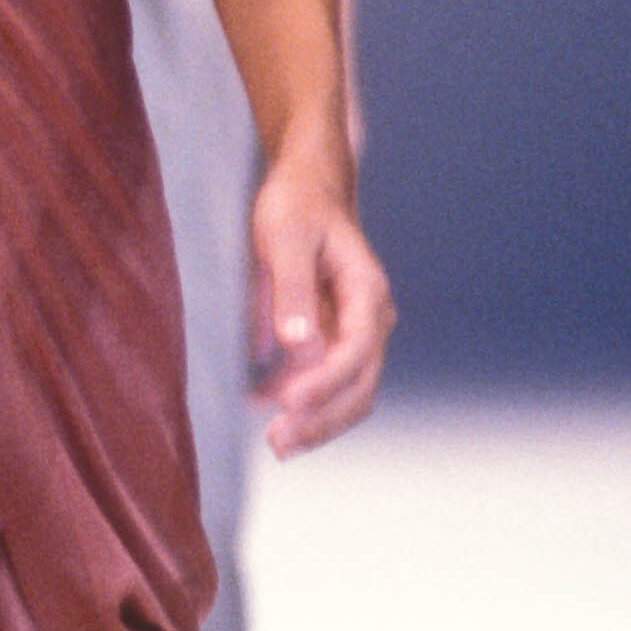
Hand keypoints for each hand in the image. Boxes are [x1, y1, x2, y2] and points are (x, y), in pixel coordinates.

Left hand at [249, 154, 394, 457]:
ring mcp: (354, 332)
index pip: (356, 350)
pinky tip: (260, 408)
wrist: (306, 188)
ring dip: (317, 421)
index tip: (288, 403)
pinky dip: (301, 403)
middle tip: (279, 442)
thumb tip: (294, 344)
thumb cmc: (296, 206)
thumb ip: (291, 288)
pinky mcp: (332, 339)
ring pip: (349, 392)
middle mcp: (370, 318)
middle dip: (324, 418)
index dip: (325, 382)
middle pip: (361, 384)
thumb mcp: (285, 237)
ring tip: (276, 442)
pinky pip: (324, 381)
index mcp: (367, 290)